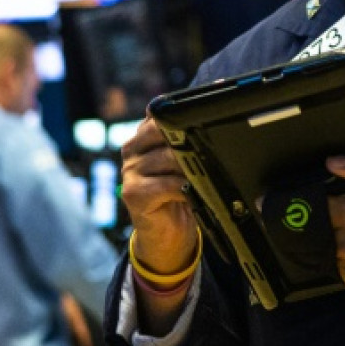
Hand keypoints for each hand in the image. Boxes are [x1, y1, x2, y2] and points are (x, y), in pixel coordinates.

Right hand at [120, 116, 197, 274]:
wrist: (166, 232)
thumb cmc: (179, 191)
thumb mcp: (183, 160)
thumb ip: (187, 139)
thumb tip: (214, 115)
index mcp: (143, 134)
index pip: (162, 113)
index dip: (186, 116)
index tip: (209, 119)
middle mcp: (133, 148)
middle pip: (164, 131)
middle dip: (191, 141)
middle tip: (210, 151)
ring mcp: (130, 170)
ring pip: (169, 157)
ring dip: (192, 166)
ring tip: (205, 173)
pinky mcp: (133, 193)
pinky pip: (167, 183)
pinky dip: (186, 187)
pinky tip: (194, 191)